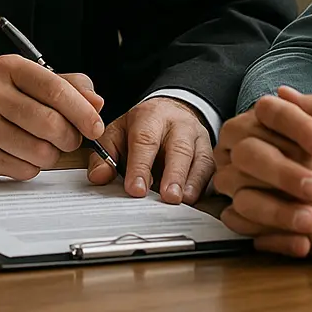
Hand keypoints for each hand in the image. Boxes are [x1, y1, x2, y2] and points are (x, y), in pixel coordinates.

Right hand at [0, 55, 104, 178]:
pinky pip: (24, 170)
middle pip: (51, 123)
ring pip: (40, 151)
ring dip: (50, 155)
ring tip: (39, 145)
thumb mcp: (26, 82)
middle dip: (69, 137)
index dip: (82, 111)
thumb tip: (96, 103)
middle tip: (68, 139)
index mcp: (8, 68)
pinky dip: (30, 167)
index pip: (55, 89)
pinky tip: (18, 154)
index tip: (96, 126)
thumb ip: (65, 87)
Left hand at [88, 97, 213, 202]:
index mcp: (150, 116)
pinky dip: (206, 185)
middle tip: (167, 197)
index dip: (140, 165)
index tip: (135, 189)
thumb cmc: (143, 126)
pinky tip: (196, 199)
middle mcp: (178, 124)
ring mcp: (198, 137)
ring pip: (200, 158)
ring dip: (192, 182)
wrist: (172, 110)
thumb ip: (105, 154)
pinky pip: (213, 168)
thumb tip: (99, 176)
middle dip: (173, 174)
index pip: (145, 139)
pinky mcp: (211, 152)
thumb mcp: (118, 132)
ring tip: (183, 201)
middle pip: (178, 148)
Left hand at [216, 87, 311, 261]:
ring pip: (238, 190)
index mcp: (308, 136)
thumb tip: (281, 93)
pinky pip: (249, 227)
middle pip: (243, 152)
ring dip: (236, 187)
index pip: (263, 113)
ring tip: (245, 188)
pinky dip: (242, 220)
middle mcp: (298, 166)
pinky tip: (251, 214)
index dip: (255, 118)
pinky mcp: (297, 235)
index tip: (262, 132)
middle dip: (239, 154)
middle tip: (243, 162)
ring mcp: (295, 202)